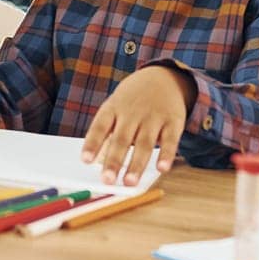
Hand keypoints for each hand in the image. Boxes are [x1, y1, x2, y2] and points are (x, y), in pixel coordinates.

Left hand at [81, 65, 192, 186]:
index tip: (85, 160)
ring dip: (137, 164)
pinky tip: (162, 168)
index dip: (92, 143)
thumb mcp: (116, 106)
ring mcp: (153, 117)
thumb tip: (98, 162)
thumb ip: (108, 132)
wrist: (164, 77)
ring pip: (145, 143)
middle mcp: (132, 112)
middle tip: (107, 180)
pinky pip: (170, 140)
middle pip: (122, 138)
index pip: (100, 126)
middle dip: (114, 161)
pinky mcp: (173, 121)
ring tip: (130, 182)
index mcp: (114, 108)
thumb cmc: (132, 100)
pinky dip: (166, 154)